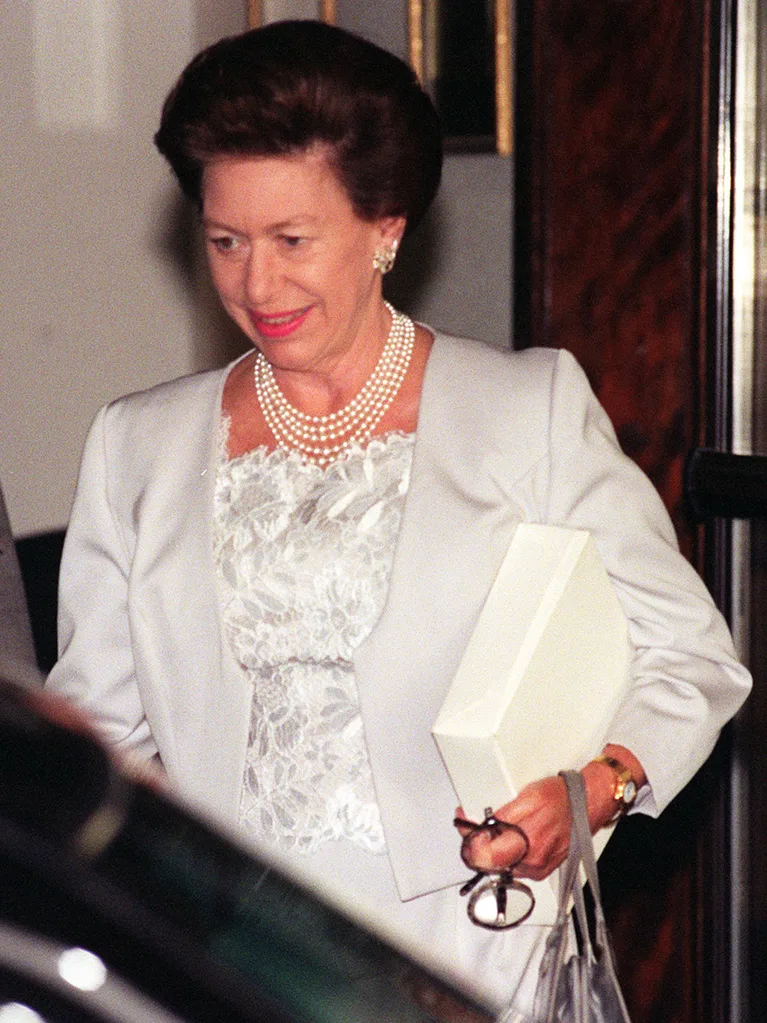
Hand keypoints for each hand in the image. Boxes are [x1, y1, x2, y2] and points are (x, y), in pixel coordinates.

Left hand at [454, 745, 646, 881]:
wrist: (589, 803)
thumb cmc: (562, 797)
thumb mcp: (527, 797)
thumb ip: (502, 817)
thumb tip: (481, 829)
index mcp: (526, 844)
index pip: (483, 857)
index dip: (468, 841)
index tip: (464, 825)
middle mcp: (531, 863)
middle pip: (489, 863)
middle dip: (478, 843)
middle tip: (473, 824)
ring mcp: (537, 869)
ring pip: (501, 864)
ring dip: (492, 847)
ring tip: (492, 827)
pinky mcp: (541, 869)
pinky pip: (515, 864)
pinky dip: (507, 851)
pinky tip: (509, 835)